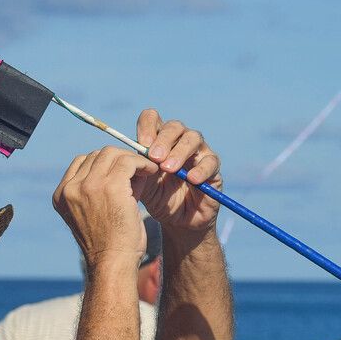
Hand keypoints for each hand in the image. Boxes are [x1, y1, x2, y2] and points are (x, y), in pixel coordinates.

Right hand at [52, 147, 152, 267]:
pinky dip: (142, 163)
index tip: (124, 172)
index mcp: (61, 195)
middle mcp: (70, 188)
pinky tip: (151, 171)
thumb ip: (104, 188)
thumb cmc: (110, 245)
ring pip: (112, 154)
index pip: (82, 162)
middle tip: (139, 169)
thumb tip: (128, 164)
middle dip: (120, 159)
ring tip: (147, 170)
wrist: (112, 265)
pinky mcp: (110, 186)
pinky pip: (127, 161)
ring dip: (132, 159)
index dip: (105, 163)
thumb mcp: (96, 213)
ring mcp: (88, 186)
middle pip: (97, 155)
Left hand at [132, 109, 220, 235]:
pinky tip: (191, 179)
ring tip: (169, 169)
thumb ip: (136, 170)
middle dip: (163, 140)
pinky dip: (200, 169)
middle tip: (154, 158)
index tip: (142, 144)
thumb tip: (127, 157)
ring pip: (193, 138)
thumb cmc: (158, 198)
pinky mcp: (213, 167)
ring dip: (180, 151)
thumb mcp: (142, 184)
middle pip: (174, 126)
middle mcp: (179, 140)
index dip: (147, 126)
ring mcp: (198, 151)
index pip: (153, 118)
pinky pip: (211, 161)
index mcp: (158, 139)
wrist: (178, 221)